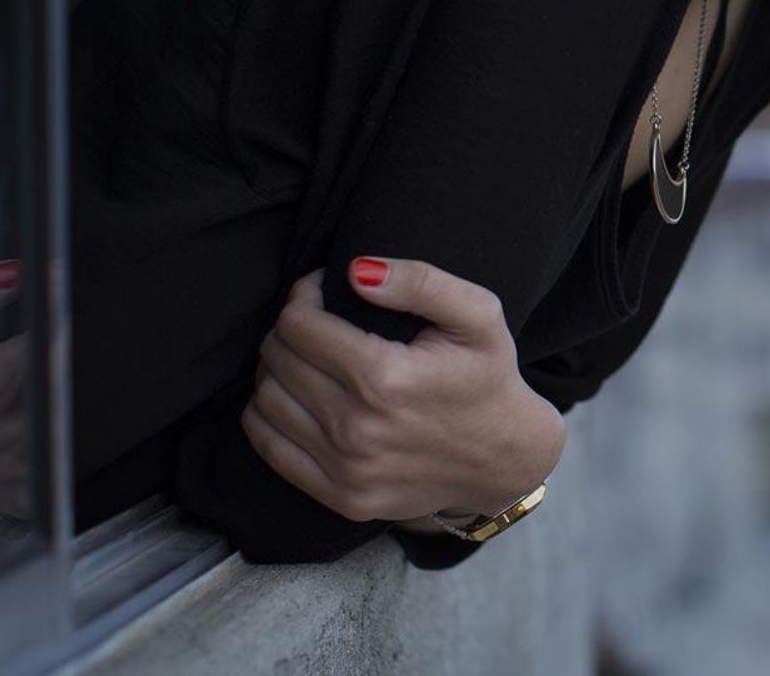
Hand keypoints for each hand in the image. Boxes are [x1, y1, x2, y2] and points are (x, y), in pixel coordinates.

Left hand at [240, 257, 564, 526]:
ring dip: (275, 370)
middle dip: (288, 329)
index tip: (321, 291)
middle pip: (278, 359)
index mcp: (386, 377)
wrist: (505, 460)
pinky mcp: (340, 498)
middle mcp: (357, 428)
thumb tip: (356, 271)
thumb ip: (421, 282)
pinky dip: (266, 415)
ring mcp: (346, 470)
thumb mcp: (478, 315)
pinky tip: (295, 397)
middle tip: (315, 322)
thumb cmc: (488, 378)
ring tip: (306, 358)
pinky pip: (268, 447)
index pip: (298, 324)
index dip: (302, 296)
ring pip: (264, 401)